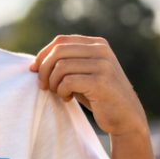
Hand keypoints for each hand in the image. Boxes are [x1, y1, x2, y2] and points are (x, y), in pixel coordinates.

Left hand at [29, 35, 146, 136]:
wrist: (125, 117)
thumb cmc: (98, 96)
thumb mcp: (82, 74)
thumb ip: (66, 63)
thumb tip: (35, 63)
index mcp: (97, 44)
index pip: (60, 41)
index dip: (43, 55)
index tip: (34, 70)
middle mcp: (101, 50)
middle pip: (58, 51)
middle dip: (44, 70)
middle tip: (44, 86)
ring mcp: (103, 65)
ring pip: (61, 67)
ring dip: (53, 83)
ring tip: (60, 93)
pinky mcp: (101, 82)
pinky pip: (68, 82)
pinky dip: (61, 92)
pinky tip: (68, 98)